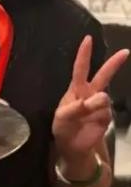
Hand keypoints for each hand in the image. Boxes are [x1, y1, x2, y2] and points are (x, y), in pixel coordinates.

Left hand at [53, 35, 128, 159]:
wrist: (72, 147)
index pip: (80, 69)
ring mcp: (99, 105)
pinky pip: (106, 113)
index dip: (84, 54)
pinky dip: (99, 117)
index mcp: (76, 90)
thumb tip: (94, 100)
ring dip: (94, 106)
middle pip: (103, 75)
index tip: (88, 39)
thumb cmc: (62, 129)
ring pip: (103, 98)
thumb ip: (75, 108)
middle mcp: (89, 94)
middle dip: (114, 64)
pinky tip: (92, 124)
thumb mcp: (61, 118)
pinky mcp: (106, 117)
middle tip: (125, 51)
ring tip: (83, 117)